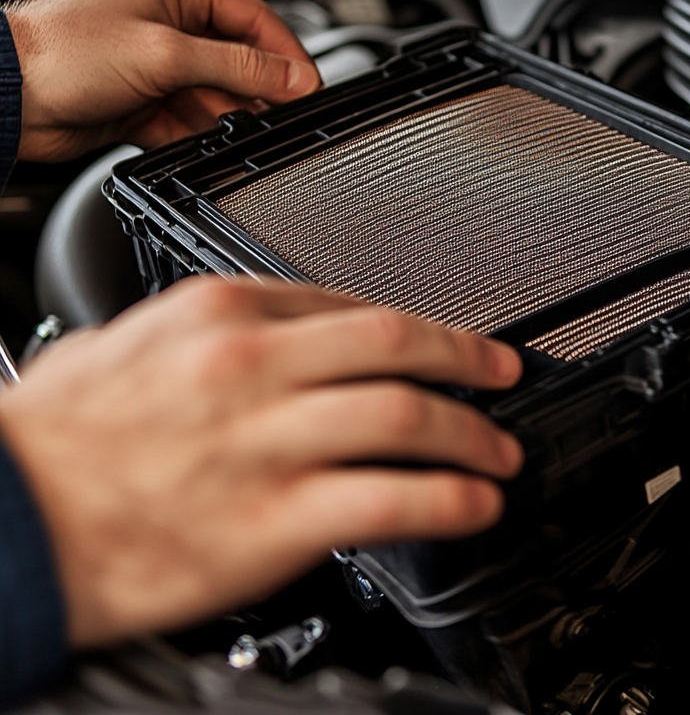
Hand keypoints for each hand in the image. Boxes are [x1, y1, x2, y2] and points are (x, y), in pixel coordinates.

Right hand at [0, 278, 522, 647]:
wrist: (6, 521)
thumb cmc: (57, 437)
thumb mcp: (134, 341)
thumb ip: (217, 327)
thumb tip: (287, 328)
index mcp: (221, 311)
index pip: (350, 304)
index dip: (414, 326)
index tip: (442, 341)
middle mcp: (252, 365)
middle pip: (396, 345)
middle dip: (466, 359)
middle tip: (503, 372)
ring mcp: (266, 441)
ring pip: (405, 417)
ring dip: (470, 434)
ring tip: (499, 450)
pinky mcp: (270, 520)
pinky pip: (386, 500)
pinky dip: (446, 500)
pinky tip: (474, 505)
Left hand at [6, 0, 321, 161]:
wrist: (8, 97)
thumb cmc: (65, 52)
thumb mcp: (168, 54)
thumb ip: (239, 67)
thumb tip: (292, 77)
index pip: (252, 16)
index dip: (285, 50)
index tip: (309, 82)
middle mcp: (168, 24)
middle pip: (237, 58)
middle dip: (260, 88)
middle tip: (286, 113)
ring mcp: (155, 66)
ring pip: (215, 93)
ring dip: (230, 115)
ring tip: (246, 133)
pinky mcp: (142, 103)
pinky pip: (189, 121)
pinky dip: (201, 134)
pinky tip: (212, 145)